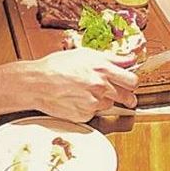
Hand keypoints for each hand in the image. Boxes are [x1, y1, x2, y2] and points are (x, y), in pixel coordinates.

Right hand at [0, 49, 138, 121]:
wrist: (37, 83)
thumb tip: (130, 58)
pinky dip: (90, 108)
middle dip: (127, 96)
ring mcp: (94, 103)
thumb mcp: (85, 54)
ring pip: (110, 105)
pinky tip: (79, 99)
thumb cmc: (56, 66)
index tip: (130, 83)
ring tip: (89, 93)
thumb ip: (111, 58)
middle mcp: (101, 87)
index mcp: (103, 69)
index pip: (132, 80)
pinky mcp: (85, 116)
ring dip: (105, 101)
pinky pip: (95, 113)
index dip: (132, 82)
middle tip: (123, 95)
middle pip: (127, 97)